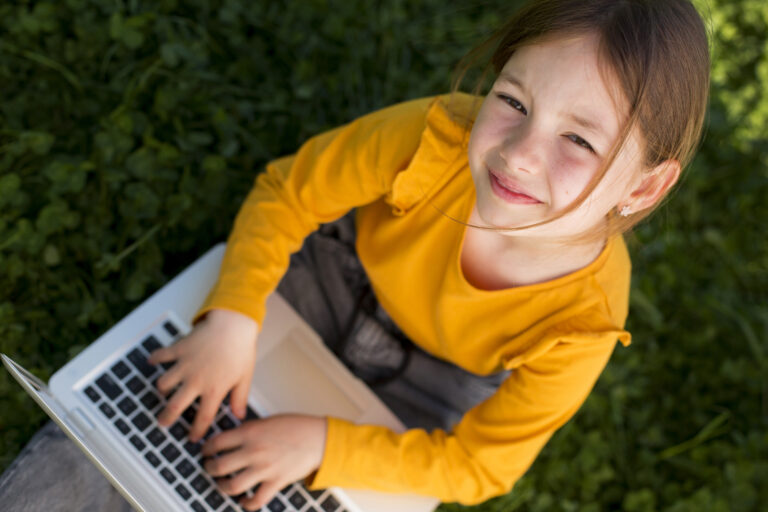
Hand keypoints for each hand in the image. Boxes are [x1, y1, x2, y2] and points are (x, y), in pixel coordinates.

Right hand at [147, 308, 258, 440]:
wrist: (233, 324)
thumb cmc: (241, 349)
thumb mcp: (245, 378)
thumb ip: (240, 399)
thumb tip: (239, 416)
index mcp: (214, 390)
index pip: (203, 418)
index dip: (197, 431)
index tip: (193, 437)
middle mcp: (196, 381)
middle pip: (174, 407)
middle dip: (166, 418)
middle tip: (163, 422)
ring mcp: (185, 365)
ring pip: (163, 384)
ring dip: (162, 389)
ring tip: (163, 391)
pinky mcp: (179, 349)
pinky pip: (161, 356)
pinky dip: (155, 358)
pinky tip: (153, 361)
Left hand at [202, 414, 326, 510]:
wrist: (318, 438)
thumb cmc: (297, 427)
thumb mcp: (267, 421)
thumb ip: (249, 430)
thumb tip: (233, 439)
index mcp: (250, 432)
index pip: (217, 442)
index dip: (206, 449)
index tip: (205, 451)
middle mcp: (253, 451)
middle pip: (219, 466)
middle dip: (210, 469)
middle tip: (210, 468)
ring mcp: (264, 468)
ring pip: (232, 486)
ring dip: (223, 487)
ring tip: (223, 485)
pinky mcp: (275, 482)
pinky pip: (255, 500)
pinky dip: (247, 504)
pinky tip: (244, 502)